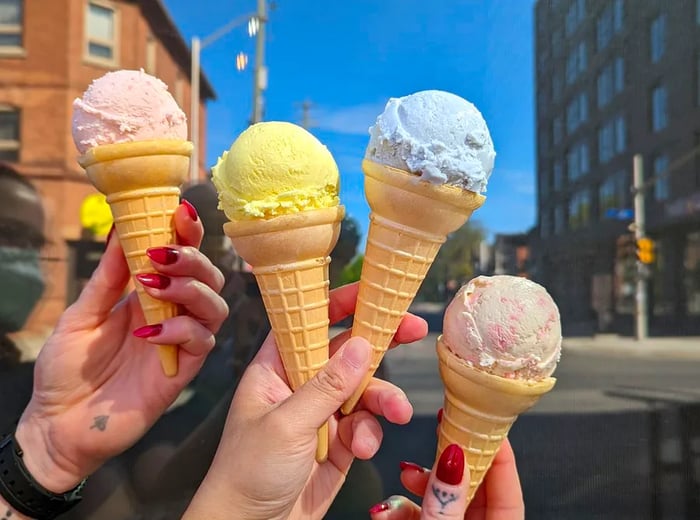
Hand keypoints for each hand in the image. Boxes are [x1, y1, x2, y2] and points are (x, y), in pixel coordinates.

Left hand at [15, 202, 228, 492]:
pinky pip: (202, 341)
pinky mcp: (184, 369)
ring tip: (154, 286)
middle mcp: (172, 313)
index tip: (180, 211)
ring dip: (190, 289)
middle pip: (209, 277)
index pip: (181, 257)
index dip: (187, 233)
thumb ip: (107, 277)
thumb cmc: (67, 369)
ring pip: (215, 306)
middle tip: (162, 253)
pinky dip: (181, 329)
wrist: (59, 423)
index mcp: (149, 294)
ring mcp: (181, 341)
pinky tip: (148, 334)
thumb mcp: (81, 313)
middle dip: (193, 258)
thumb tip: (119, 228)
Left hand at [183, 282, 428, 519]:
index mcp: (275, 368)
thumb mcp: (287, 424)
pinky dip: (369, 434)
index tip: (373, 293)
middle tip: (414, 330)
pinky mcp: (337, 443)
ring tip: (396, 413)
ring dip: (383, 399)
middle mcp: (299, 385)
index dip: (339, 303)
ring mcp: (320, 414)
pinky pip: (365, 426)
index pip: (307, 322)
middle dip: (380, 344)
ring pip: (363, 391)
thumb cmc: (246, 472)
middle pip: (345, 352)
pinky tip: (360, 448)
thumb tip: (362, 345)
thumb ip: (328, 386)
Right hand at [369, 439, 523, 518]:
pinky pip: (421, 518)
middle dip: (445, 462)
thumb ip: (445, 503)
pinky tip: (386, 511)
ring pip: (441, 502)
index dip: (495, 448)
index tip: (480, 419)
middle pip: (470, 488)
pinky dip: (402, 511)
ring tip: (404, 474)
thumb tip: (452, 459)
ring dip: (418, 486)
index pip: (506, 484)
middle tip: (438, 434)